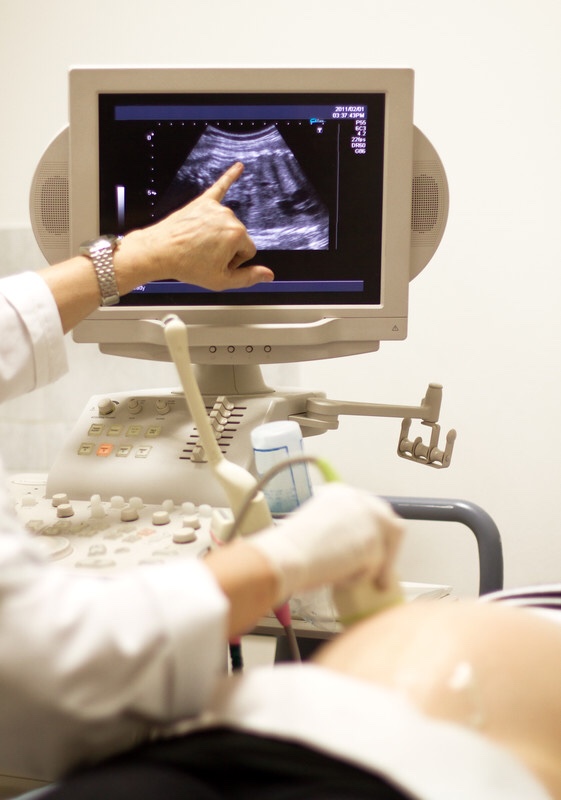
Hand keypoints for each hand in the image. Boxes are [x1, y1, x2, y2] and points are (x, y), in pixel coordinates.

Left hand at [119, 162, 273, 291]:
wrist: (159, 252)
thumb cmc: (187, 265)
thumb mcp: (220, 281)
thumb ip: (248, 278)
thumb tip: (268, 275)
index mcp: (237, 235)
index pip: (249, 251)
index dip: (235, 262)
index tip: (218, 264)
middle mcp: (229, 216)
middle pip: (239, 237)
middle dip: (227, 249)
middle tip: (205, 257)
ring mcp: (214, 208)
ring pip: (228, 225)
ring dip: (218, 236)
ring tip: (199, 244)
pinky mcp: (202, 203)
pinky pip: (219, 188)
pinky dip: (229, 177)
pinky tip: (239, 167)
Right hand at [247, 484, 404, 605]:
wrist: (286, 555)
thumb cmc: (291, 547)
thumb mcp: (317, 526)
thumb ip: (339, 529)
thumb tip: (356, 548)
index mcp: (341, 492)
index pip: (373, 511)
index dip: (377, 534)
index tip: (376, 551)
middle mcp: (358, 499)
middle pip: (391, 526)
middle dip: (388, 552)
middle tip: (380, 575)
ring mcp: (369, 519)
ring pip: (386, 550)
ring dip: (374, 568)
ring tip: (352, 580)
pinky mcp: (373, 542)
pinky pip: (374, 569)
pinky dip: (358, 579)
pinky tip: (337, 579)